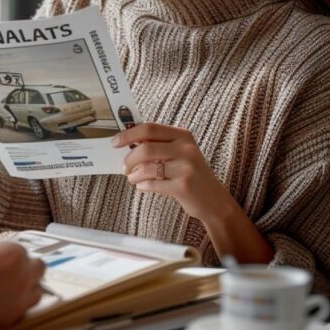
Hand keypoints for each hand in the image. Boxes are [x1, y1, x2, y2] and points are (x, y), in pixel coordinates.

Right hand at [0, 241, 44, 329]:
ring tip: (5, 287)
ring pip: (35, 290)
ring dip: (24, 286)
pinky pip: (24, 309)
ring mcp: (19, 301)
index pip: (22, 250)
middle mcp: (22, 278)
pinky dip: (16, 305)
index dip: (7, 253)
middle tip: (6, 270)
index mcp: (13, 255)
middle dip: (24, 268)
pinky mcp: (12, 319)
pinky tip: (0, 302)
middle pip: (37, 268)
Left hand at [115, 123, 231, 220]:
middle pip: (146, 148)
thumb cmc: (190, 174)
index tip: (115, 142)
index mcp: (183, 135)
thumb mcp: (179, 153)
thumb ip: (158, 145)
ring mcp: (186, 167)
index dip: (129, 134)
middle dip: (130, 158)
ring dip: (134, 174)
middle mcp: (186, 149)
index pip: (150, 128)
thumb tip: (127, 141)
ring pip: (148, 168)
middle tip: (124, 166)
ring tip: (132, 178)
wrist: (214, 200)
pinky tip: (142, 186)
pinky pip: (153, 183)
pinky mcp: (184, 186)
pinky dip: (143, 185)